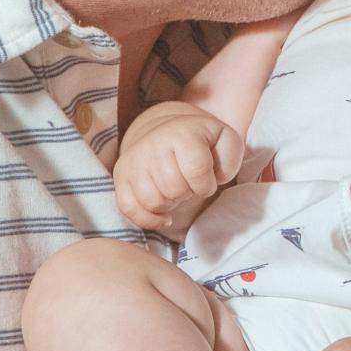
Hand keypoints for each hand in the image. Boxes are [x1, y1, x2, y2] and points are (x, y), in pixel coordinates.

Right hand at [113, 107, 243, 230]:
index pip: (197, 171)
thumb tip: (214, 178)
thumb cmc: (202, 143)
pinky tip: (163, 213)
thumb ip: (230, 157)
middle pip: (174, 189)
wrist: (167, 132)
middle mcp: (153, 144)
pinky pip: (129, 209)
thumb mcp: (225, 140)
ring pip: (153, 201)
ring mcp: (133, 161)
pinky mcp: (121, 177)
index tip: (207, 180)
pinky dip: (148, 219)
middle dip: (187, 193)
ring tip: (175, 190)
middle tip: (188, 182)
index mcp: (182, 133)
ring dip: (170, 204)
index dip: (207, 184)